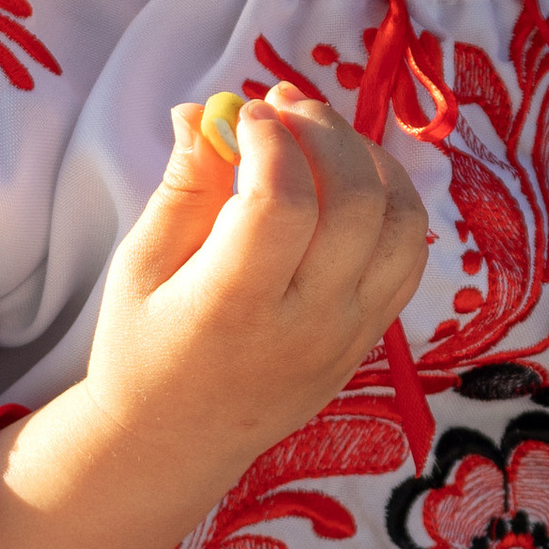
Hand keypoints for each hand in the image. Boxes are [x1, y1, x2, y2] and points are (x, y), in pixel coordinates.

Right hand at [87, 87, 429, 482]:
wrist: (176, 444)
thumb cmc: (143, 351)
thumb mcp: (140, 267)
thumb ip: (182, 188)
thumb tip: (203, 111)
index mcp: (234, 308)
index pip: (282, 202)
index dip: (272, 140)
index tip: (246, 113)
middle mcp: (307, 324)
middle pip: (356, 204)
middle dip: (327, 132)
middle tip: (286, 105)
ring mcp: (349, 336)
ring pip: (402, 227)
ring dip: (373, 163)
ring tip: (326, 136)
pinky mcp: (368, 340)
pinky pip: (408, 259)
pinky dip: (391, 205)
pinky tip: (349, 181)